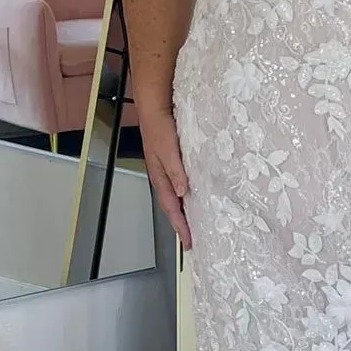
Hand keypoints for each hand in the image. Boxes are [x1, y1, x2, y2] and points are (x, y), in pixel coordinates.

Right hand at [140, 104, 191, 249]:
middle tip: (192, 240)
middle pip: (172, 206)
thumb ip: (176, 170)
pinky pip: (180, 185)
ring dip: (184, 211)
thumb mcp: (168, 150)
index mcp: (160, 177)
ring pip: (176, 197)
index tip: (188, 242)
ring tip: (194, 224)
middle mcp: (163, 177)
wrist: (155, 108)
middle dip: (181, 224)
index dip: (180, 225)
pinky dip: (187, 196)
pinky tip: (195, 196)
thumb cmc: (159, 128)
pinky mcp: (174, 162)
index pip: (171, 208)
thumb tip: (183, 193)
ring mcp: (168, 170)